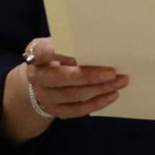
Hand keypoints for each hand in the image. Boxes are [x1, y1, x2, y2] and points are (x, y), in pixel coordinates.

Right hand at [3, 38, 127, 142]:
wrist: (40, 79)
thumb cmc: (56, 56)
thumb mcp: (57, 45)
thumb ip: (72, 45)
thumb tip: (103, 45)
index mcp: (35, 54)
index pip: (43, 52)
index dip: (59, 53)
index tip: (80, 53)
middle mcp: (36, 76)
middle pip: (59, 78)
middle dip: (87, 76)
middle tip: (112, 73)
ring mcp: (43, 95)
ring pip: (70, 95)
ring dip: (97, 90)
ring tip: (118, 82)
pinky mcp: (53, 109)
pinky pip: (76, 110)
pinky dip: (96, 103)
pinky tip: (111, 95)